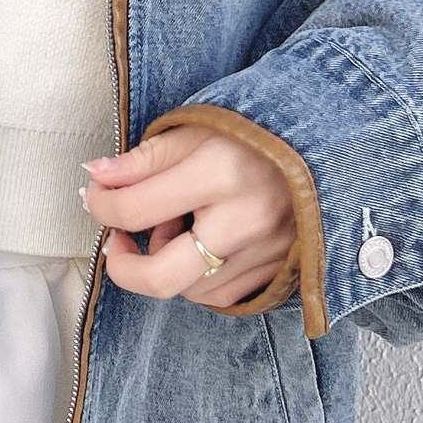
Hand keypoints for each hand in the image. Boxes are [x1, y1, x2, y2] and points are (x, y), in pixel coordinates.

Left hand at [80, 123, 296, 308]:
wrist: (328, 141)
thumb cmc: (256, 130)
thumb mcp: (197, 127)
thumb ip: (143, 159)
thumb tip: (94, 177)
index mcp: (220, 173)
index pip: (135, 209)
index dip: (100, 204)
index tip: (96, 194)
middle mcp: (245, 220)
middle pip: (162, 277)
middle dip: (123, 266)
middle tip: (116, 241)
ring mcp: (266, 251)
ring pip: (189, 289)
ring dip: (166, 264)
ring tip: (174, 224)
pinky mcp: (280, 269)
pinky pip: (222, 294)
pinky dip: (197, 276)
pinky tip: (199, 243)